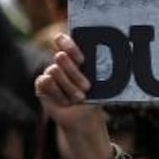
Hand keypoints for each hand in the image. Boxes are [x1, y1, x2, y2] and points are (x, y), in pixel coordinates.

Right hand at [34, 33, 112, 158]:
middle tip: (87, 87)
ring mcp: (50, 72)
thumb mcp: (98, 82)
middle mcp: (60, 62)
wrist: (84, 118)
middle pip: (61, 56)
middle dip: (75, 73)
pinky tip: (66, 102)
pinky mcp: (41, 84)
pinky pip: (46, 81)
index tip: (82, 60)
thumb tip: (117, 56)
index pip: (64, 40)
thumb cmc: (94, 97)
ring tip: (79, 98)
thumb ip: (98, 68)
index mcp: (74, 56)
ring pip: (54, 70)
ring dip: (69, 87)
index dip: (70, 46)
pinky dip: (59, 93)